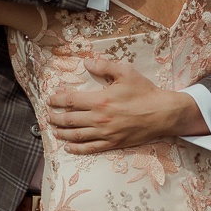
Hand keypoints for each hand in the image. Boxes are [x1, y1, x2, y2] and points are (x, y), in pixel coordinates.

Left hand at [47, 58, 198, 154]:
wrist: (163, 113)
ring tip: (54, 130)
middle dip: (55, 117)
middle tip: (47, 115)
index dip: (57, 100)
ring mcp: (105, 134)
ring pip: (76, 136)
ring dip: (61, 133)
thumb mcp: (126, 72)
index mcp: (100, 100)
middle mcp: (99, 119)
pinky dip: (76, 148)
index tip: (50, 99)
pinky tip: (68, 147)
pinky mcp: (112, 144)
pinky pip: (90, 148)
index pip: (70, 101)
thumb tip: (87, 62)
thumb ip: (104, 66)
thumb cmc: (144, 92)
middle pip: (69, 120)